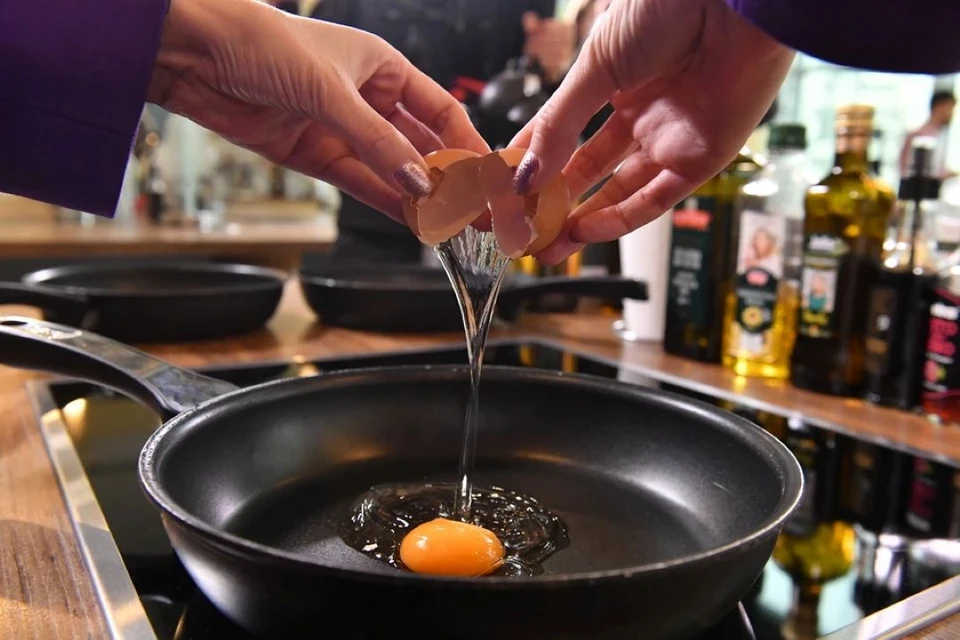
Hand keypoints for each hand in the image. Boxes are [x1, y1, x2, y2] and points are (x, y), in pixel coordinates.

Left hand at [148, 0, 489, 221]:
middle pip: (418, 145)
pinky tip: (410, 218)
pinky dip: (384, 201)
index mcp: (382, 67)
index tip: (486, 174)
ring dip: (418, 196)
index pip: (439, 110)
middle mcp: (367, 99)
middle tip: (473, 209)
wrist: (196, 55)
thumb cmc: (263, 44)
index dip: (464, 143)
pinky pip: (360, 183)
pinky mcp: (315, 155)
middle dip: (446, 178)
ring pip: (391, 170)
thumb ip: (378, 142)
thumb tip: (419, 181)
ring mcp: (342, 129)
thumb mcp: (332, 92)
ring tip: (448, 223)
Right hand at [510, 0, 794, 263]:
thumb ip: (559, 125)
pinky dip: (620, 219)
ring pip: (620, 190)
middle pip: (591, 168)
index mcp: (614, 82)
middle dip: (556, 200)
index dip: (534, 162)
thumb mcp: (594, 68)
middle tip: (523, 227)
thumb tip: (522, 174)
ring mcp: (670, 137)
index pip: (565, 133)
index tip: (504, 188)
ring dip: (583, 219)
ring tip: (547, 245)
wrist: (730, 4)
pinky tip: (585, 232)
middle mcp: (641, 113)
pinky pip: (655, 199)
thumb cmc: (663, 11)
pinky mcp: (700, 159)